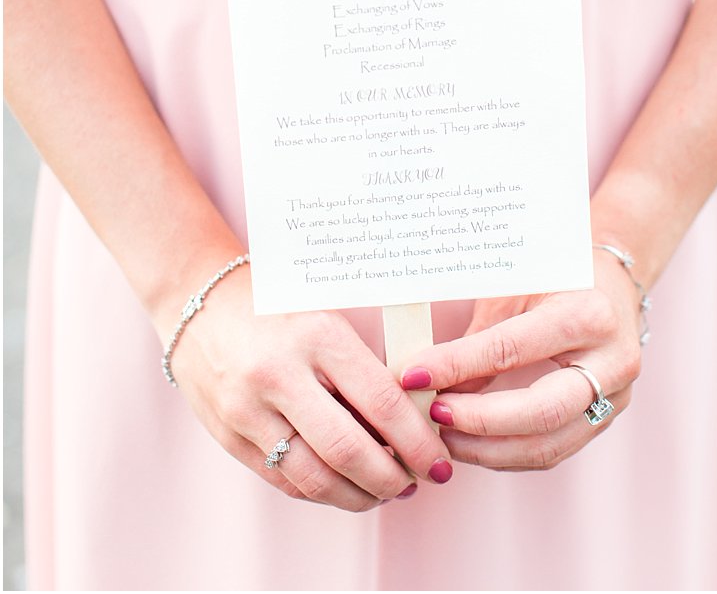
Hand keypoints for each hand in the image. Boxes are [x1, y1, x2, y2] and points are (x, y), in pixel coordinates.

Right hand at [170, 267, 453, 510]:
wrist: (199, 300)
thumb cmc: (281, 307)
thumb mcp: (330, 320)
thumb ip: (367, 367)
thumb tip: (416, 420)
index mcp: (318, 336)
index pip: (382, 402)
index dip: (417, 441)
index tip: (438, 460)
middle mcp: (279, 375)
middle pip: (348, 450)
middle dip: (392, 478)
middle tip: (419, 483)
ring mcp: (247, 410)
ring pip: (313, 477)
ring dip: (358, 495)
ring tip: (386, 492)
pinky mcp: (227, 435)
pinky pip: (282, 480)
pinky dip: (321, 492)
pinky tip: (346, 488)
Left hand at [398, 250, 641, 471]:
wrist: (612, 285)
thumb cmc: (557, 279)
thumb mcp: (517, 289)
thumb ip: (479, 339)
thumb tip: (429, 384)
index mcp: (589, 315)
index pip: (511, 350)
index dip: (458, 365)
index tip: (413, 375)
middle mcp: (612, 361)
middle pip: (541, 412)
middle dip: (477, 422)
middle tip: (432, 415)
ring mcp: (615, 396)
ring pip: (546, 446)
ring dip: (486, 450)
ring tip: (442, 438)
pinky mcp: (606, 418)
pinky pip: (551, 452)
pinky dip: (505, 455)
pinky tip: (472, 444)